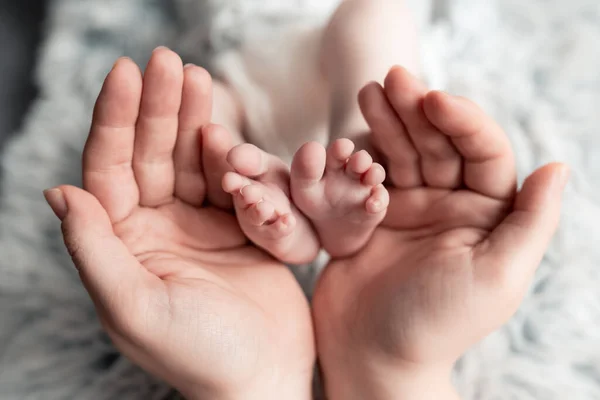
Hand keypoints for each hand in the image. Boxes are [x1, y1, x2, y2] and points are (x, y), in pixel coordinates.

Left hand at [44, 49, 313, 399]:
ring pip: (190, 161)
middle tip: (170, 59)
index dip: (114, 119)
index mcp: (122, 244)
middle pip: (150, 154)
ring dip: (194, 120)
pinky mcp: (237, 226)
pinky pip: (231, 180)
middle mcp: (155, 228)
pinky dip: (231, 155)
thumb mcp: (134, 307)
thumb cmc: (199, 354)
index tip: (126, 72)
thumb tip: (58, 191)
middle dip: (157, 107)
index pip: (109, 169)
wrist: (265, 376)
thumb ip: (94, 250)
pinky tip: (227, 129)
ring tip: (199, 78)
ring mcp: (198, 225)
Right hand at [313, 67, 567, 398]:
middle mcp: (449, 205)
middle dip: (417, 108)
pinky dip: (358, 152)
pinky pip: (366, 175)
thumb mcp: (498, 277)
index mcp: (487, 214)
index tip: (435, 98)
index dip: (463, 120)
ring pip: (401, 152)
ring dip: (387, 120)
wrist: (373, 357)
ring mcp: (407, 208)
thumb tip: (559, 167)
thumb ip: (532, 223)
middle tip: (393, 77)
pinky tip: (349, 132)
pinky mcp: (368, 216)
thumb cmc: (436, 325)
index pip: (484, 151)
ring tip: (370, 91)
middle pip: (438, 143)